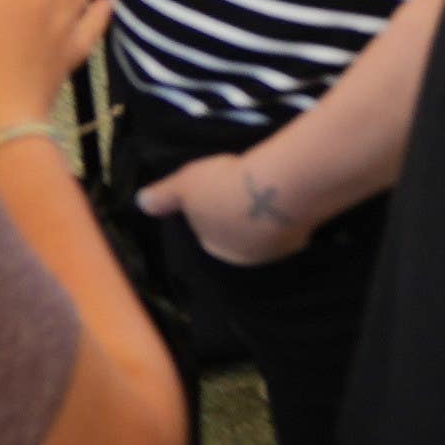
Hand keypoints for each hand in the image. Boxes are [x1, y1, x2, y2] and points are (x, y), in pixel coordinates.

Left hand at [135, 144, 318, 266]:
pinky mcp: (304, 236)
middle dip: (238, 219)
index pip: (207, 235)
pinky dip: (287, 211)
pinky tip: (288, 192)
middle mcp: (245, 258)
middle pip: (238, 237)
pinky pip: (290, 223)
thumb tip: (140, 203)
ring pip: (265, 232)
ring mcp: (277, 250)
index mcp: (214, 250)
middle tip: (241, 190)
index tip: (214, 194)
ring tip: (264, 188)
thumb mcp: (185, 185)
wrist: (277, 187)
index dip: (208, 214)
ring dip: (264, 216)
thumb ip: (163, 196)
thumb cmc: (223, 188)